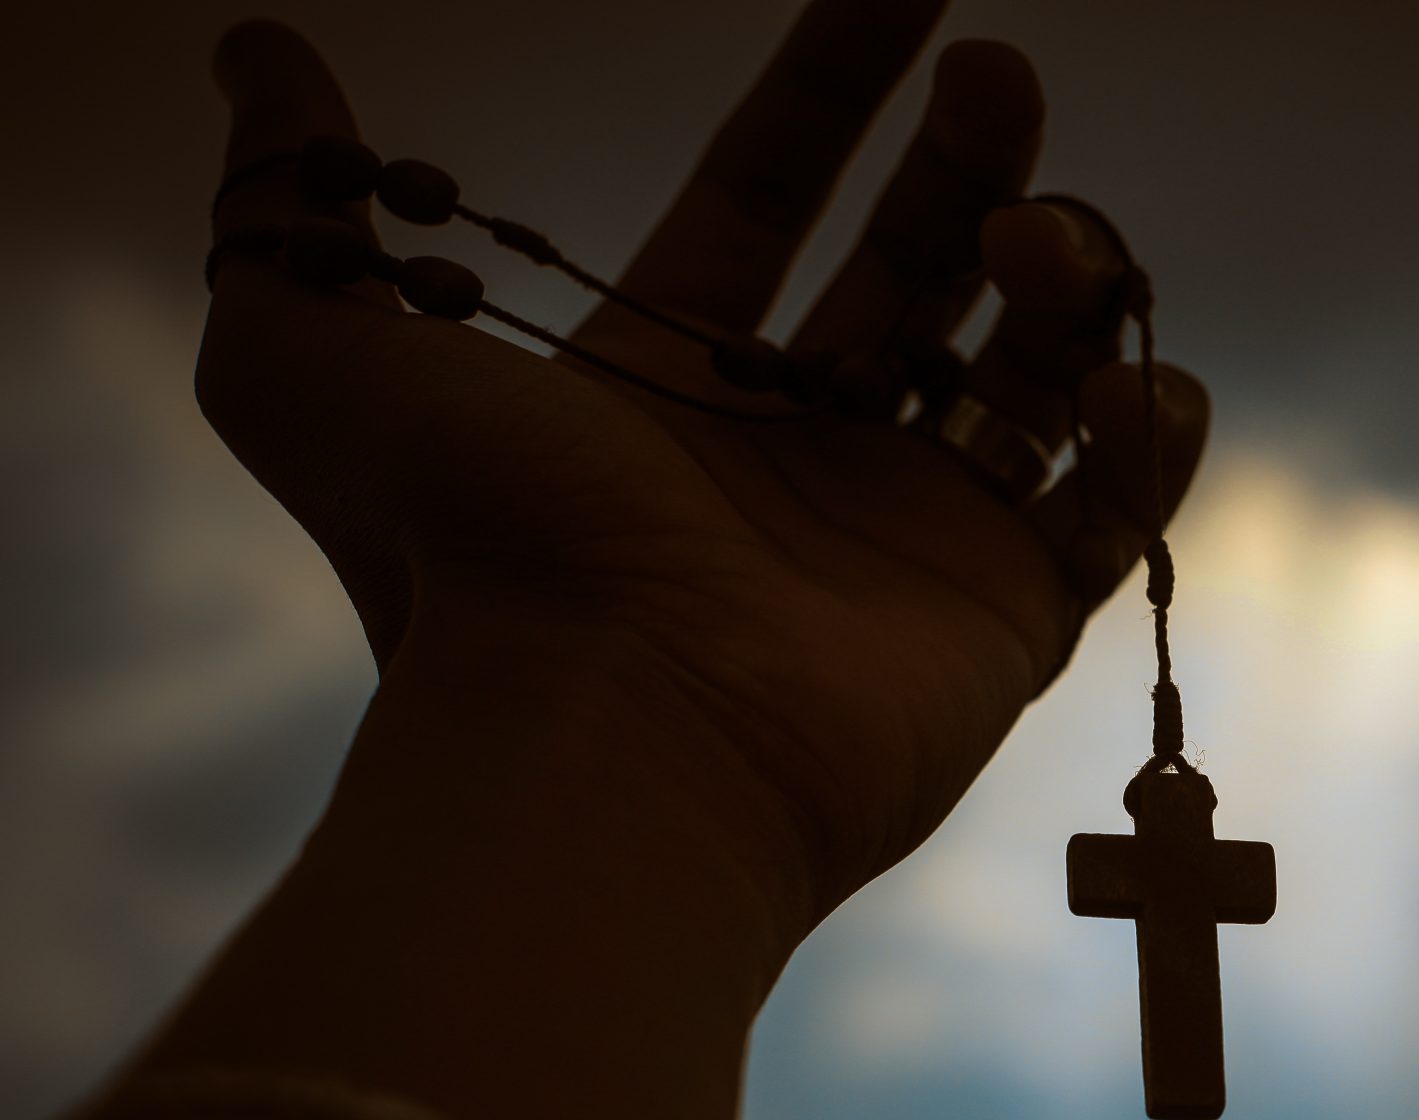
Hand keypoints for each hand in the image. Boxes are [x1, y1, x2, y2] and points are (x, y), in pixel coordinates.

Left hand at [196, 3, 1210, 928]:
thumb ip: (290, 196)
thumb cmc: (468, 555)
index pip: (771, 194)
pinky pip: (1111, 514)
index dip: (834, 84)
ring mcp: (909, 539)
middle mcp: (797, 454)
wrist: (608, 735)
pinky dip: (1146, 440)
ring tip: (1041, 249)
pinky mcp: (1005, 624)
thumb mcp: (311, 354)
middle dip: (970, 162)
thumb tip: (256, 54)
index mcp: (669, 386)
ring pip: (1027, 372)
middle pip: (918, 265)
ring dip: (1061, 281)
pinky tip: (1133, 381)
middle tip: (999, 81)